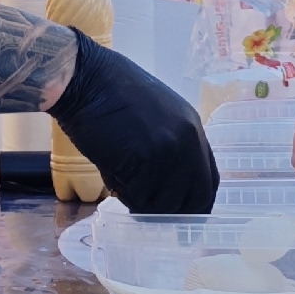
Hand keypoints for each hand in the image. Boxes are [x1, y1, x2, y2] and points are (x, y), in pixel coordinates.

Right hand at [48, 30, 217, 213]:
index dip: (196, 203)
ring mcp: (167, 153)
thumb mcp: (157, 115)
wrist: (85, 79)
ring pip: (163, 203)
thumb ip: (170, 146)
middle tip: (147, 209)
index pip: (209, 181)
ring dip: (142, 202)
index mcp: (194, 129)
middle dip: (170, 210)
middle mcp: (187, 143)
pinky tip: (112, 174)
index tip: (181, 214)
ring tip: (122, 180)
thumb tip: (167, 182)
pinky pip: (138, 198)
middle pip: (192, 199)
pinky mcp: (142, 161)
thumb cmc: (111, 92)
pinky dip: (124, 195)